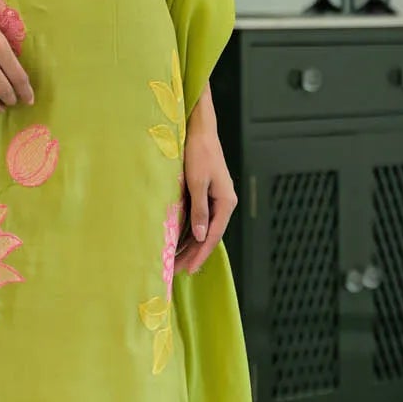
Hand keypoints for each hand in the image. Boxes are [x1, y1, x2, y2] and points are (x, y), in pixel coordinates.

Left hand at [174, 118, 237, 275]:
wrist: (200, 131)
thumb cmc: (199, 154)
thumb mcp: (197, 183)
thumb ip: (199, 210)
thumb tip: (199, 236)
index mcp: (226, 202)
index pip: (213, 235)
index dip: (201, 253)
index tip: (190, 269)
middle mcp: (224, 203)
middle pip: (209, 235)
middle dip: (194, 253)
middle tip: (178, 270)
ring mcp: (216, 199)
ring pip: (203, 228)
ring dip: (190, 245)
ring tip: (176, 260)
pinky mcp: (206, 194)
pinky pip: (199, 219)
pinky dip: (189, 231)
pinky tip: (178, 241)